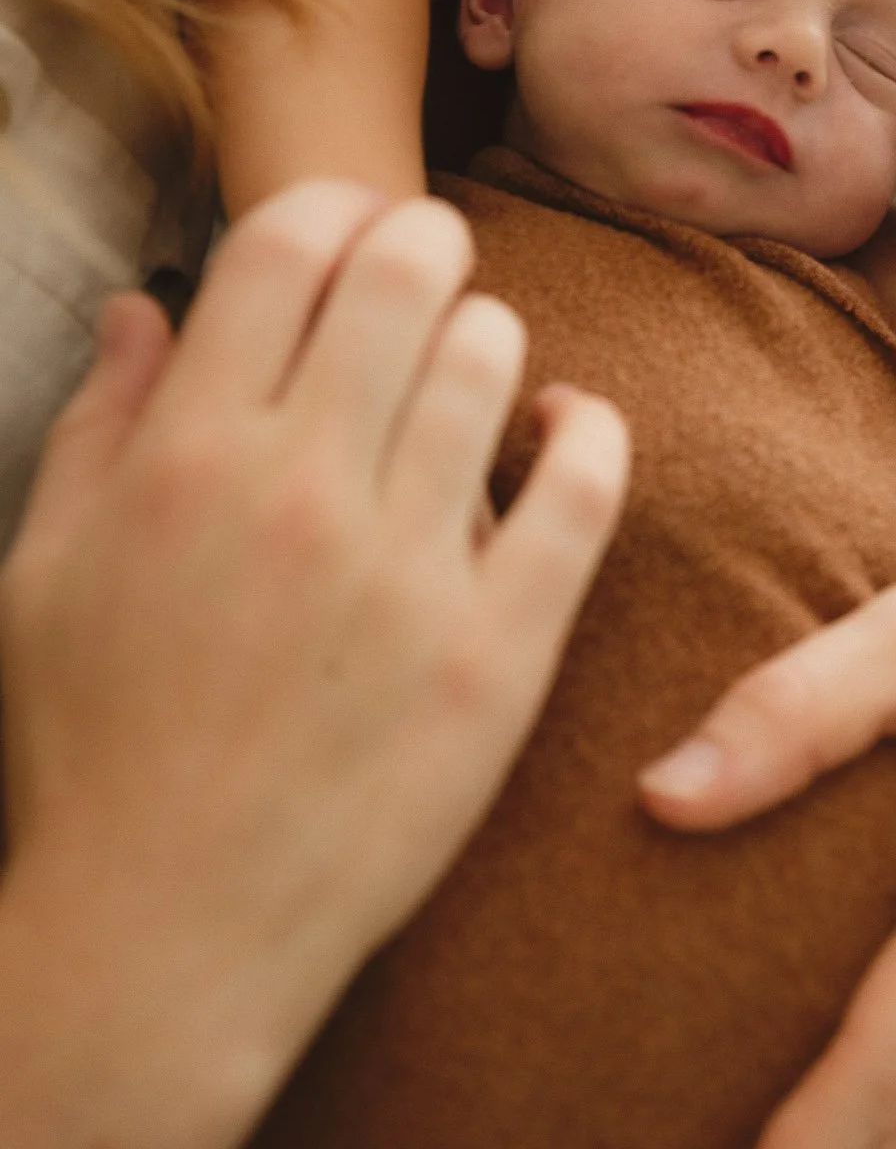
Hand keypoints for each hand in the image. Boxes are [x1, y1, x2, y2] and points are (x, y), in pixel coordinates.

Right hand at [0, 181, 628, 1148]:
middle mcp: (302, 491)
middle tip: (421, 281)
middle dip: (421, 247)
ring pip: (496, 355)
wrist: (166, 941)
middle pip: (408, 268)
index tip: (344, 234)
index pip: (291, 240)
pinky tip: (564, 429)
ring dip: (486, 339)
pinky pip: (588, 485)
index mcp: (187, 457)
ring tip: (468, 376)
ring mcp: (411, 570)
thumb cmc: (90, 753)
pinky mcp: (501, 651)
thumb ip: (100, 422)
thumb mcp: (41, 576)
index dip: (327, 208)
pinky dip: (587, 429)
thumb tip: (150, 302)